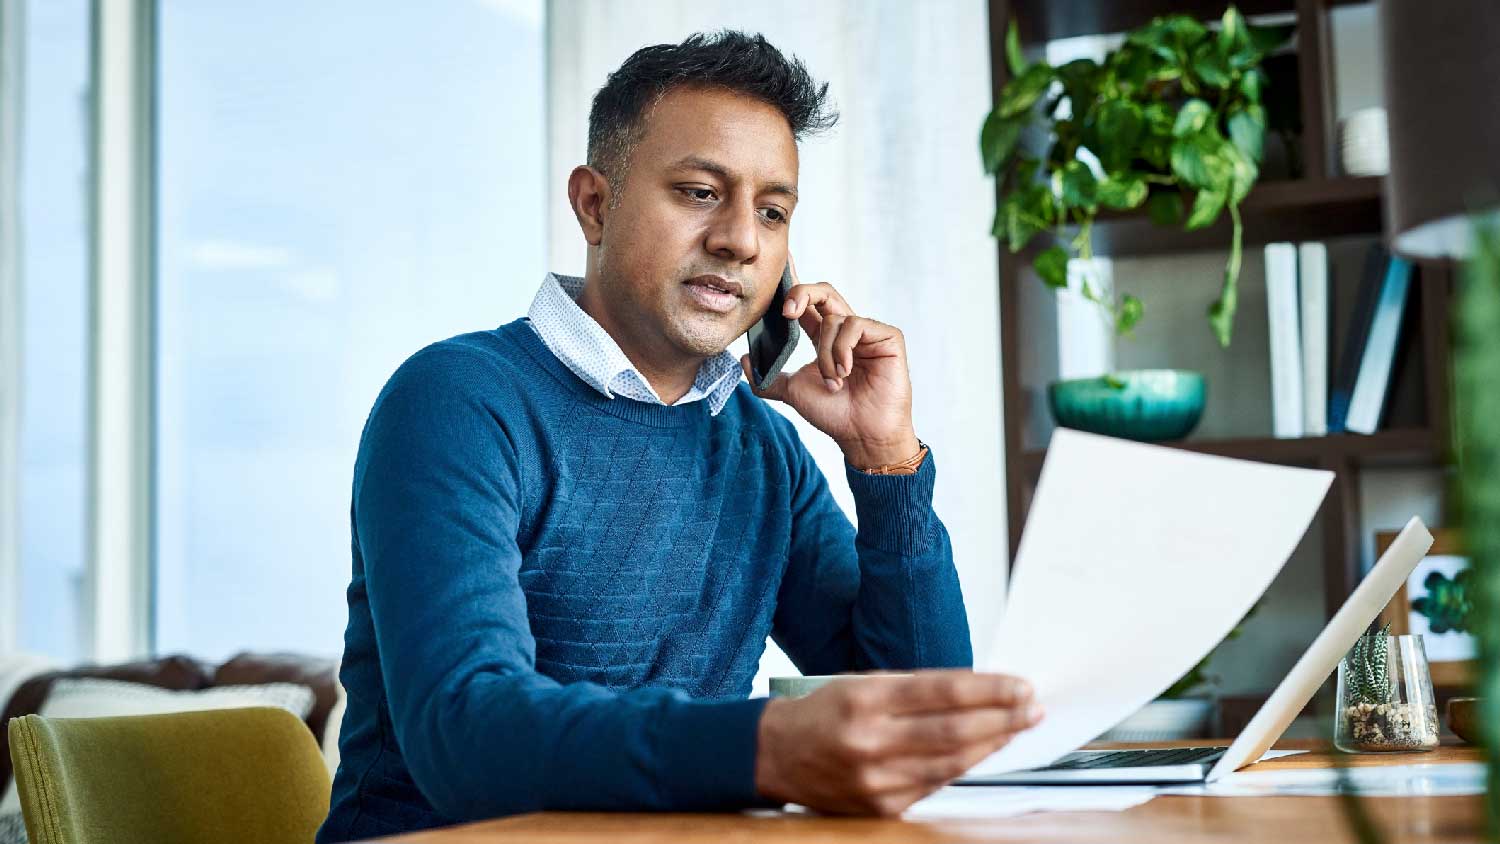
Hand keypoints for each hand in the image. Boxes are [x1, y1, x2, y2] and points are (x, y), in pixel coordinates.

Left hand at [740, 255, 919, 468]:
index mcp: (824, 337)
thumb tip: (744, 359)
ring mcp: (868, 333)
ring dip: (825, 352)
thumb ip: (767, 377)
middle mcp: (845, 330)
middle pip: (823, 292)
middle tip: (787, 312)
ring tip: (833, 380)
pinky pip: (855, 325)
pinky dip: (842, 349)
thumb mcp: (792, 392)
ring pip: (834, 318)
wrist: (862, 436)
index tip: (778, 272)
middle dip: (802, 293)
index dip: (794, 285)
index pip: (807, 302)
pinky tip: (846, 372)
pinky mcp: (887, 337)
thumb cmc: (834, 415)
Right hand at [753, 670, 1042, 815]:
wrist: (777, 755)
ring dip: (992, 744)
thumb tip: (980, 691)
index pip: (943, 692)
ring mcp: (875, 779)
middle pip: (954, 731)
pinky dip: (963, 766)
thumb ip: (918, 689)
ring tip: (1017, 728)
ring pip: (951, 763)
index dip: (990, 690)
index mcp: (864, 700)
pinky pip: (935, 784)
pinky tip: (982, 751)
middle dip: (1002, 718)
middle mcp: (870, 741)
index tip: (1021, 686)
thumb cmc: (825, 712)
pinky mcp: (881, 807)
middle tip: (1032, 708)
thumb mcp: (863, 684)